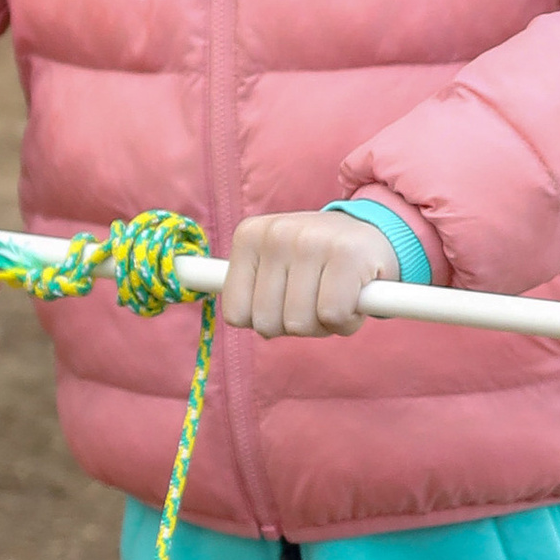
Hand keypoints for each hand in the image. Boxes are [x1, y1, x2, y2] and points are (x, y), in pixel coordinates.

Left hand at [219, 209, 395, 339]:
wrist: (380, 234)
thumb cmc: (320, 263)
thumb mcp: (275, 264)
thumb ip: (243, 281)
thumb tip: (179, 272)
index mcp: (250, 236)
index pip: (236, 314)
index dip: (265, 320)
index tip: (286, 299)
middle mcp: (276, 234)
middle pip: (268, 325)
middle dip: (297, 325)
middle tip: (317, 298)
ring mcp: (310, 241)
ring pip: (300, 324)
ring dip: (324, 324)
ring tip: (337, 295)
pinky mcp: (346, 255)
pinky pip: (332, 316)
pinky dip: (347, 321)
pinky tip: (356, 296)